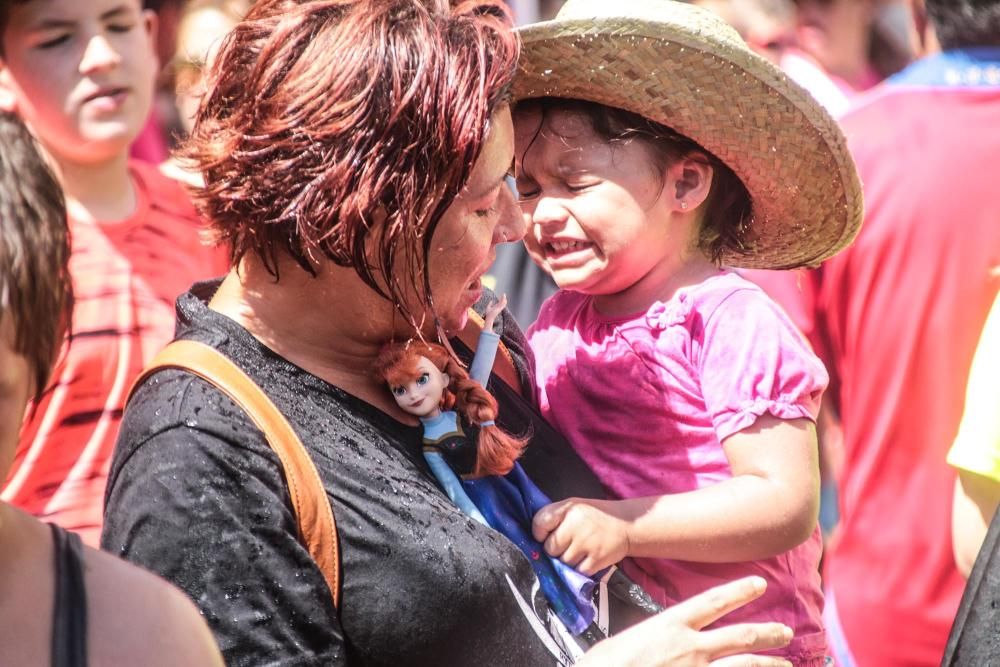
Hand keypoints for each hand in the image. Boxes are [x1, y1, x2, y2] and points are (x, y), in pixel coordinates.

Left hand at [483, 293, 506, 330]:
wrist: (489, 317)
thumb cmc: (488, 314)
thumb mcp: (488, 307)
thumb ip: (490, 304)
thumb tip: (491, 300)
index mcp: (496, 306)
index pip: (500, 302)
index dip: (501, 299)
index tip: (502, 295)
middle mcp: (499, 307)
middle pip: (502, 302)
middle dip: (503, 298)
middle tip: (504, 294)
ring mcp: (499, 308)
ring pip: (503, 303)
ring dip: (504, 299)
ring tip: (504, 295)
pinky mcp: (499, 309)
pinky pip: (502, 305)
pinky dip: (504, 302)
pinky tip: (504, 299)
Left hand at [532, 497, 630, 574]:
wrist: (627, 524)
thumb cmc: (595, 516)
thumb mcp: (575, 507)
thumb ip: (555, 517)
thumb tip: (535, 538)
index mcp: (568, 509)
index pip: (539, 524)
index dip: (539, 533)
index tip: (545, 536)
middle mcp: (575, 525)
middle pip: (550, 549)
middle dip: (555, 550)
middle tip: (567, 544)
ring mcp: (586, 544)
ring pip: (563, 562)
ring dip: (568, 560)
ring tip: (579, 550)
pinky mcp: (596, 560)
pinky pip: (577, 571)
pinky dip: (580, 568)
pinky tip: (587, 558)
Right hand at [578, 577, 793, 666]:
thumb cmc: (605, 664)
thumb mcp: (629, 639)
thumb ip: (654, 636)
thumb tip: (662, 636)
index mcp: (670, 625)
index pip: (712, 601)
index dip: (739, 591)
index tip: (758, 584)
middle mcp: (690, 646)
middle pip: (740, 635)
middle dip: (767, 632)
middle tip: (785, 632)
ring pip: (744, 665)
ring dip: (769, 664)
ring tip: (786, 664)